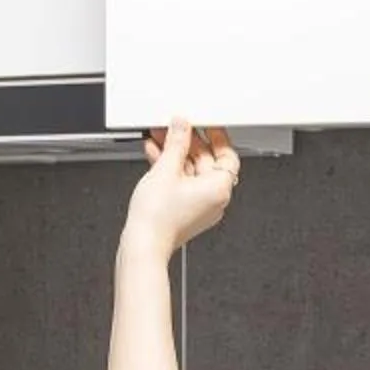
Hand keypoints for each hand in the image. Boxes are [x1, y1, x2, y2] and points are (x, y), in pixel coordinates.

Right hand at [125, 117, 239, 257]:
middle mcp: (214, 199)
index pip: (227, 154)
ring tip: (160, 139)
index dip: (216, 136)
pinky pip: (182, 183)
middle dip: (188, 143)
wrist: (143, 244)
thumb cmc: (158, 219)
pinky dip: (171, 169)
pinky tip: (156, 156)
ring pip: (191, 171)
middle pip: (206, 161)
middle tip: (175, 128)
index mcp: (219, 188)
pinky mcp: (185, 209)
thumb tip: (181, 127)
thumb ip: (175, 143)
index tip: (204, 125)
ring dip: (175, 154)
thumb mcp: (166, 169)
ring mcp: (199, 205)